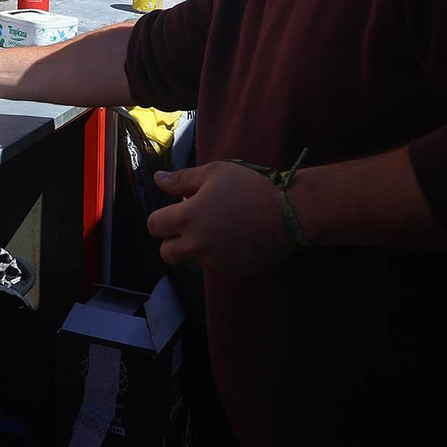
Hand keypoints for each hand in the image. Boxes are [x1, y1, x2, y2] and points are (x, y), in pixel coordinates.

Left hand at [146, 163, 297, 275]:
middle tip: (192, 226)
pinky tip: (235, 239)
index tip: (176, 212)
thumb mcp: (214, 173)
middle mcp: (197, 244)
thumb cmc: (251, 186)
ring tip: (220, 229)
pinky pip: (215, 267)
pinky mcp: (233, 273)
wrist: (292, 212)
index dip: (161, 218)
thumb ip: (181, 179)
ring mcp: (215, 262)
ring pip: (191, 261)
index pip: (154, 227)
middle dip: (173, 240)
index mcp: (188, 217)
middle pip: (166, 253)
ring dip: (197, 249)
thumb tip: (157, 180)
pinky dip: (218, 257)